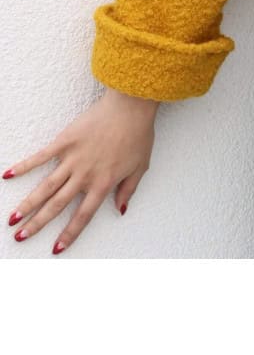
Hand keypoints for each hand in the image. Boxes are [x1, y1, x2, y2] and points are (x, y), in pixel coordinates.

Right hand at [3, 87, 158, 253]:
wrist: (132, 106)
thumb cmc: (139, 134)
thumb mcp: (140, 166)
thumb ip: (128, 190)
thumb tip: (120, 209)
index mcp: (103, 184)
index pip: (83, 216)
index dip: (69, 234)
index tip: (56, 248)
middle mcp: (85, 175)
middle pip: (56, 205)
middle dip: (37, 223)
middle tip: (21, 236)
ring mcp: (73, 158)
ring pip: (45, 187)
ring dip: (27, 204)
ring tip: (12, 218)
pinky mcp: (65, 140)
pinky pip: (41, 156)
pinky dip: (24, 166)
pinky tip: (9, 175)